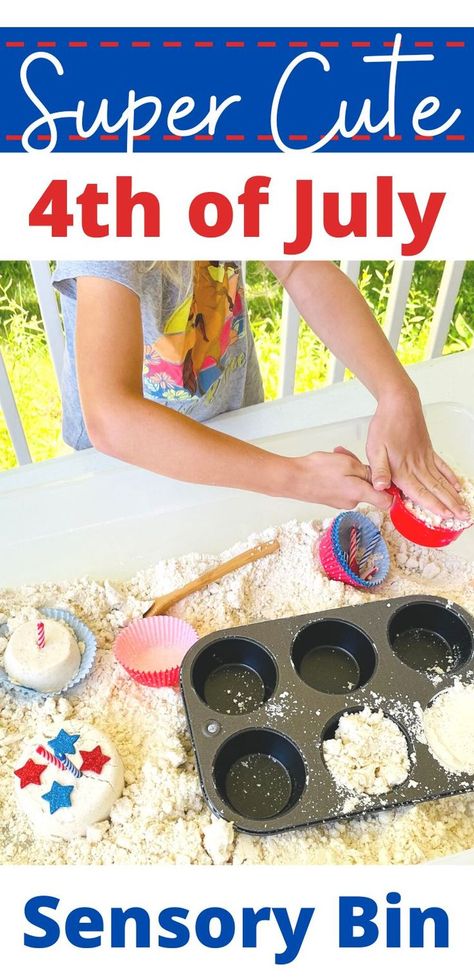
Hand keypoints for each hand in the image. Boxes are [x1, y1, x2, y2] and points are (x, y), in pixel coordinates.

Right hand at [291, 449, 391, 509]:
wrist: (293, 479)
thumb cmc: (317, 471)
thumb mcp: (348, 463)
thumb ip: (367, 472)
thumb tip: (379, 479)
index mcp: (359, 494)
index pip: (386, 502)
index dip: (391, 491)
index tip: (389, 478)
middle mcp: (352, 502)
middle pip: (368, 487)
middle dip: (363, 470)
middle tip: (350, 457)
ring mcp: (340, 502)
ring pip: (355, 484)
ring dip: (350, 469)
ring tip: (337, 456)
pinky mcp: (332, 499)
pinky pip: (344, 486)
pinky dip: (341, 475)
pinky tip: (330, 464)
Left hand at [366, 383, 468, 520]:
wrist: (399, 404)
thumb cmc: (385, 425)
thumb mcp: (374, 448)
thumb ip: (379, 470)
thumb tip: (380, 487)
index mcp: (402, 470)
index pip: (419, 492)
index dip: (433, 505)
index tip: (446, 516)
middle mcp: (417, 467)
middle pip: (435, 489)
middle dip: (449, 505)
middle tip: (463, 517)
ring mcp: (425, 458)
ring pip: (442, 481)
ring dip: (453, 495)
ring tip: (464, 507)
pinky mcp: (429, 451)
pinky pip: (442, 467)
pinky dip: (451, 477)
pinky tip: (458, 485)